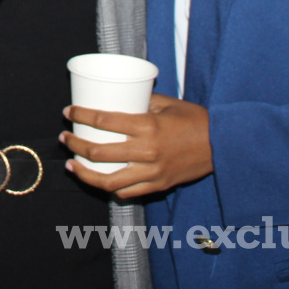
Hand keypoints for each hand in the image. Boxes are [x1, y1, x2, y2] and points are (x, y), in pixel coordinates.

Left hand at [59, 94, 211, 198]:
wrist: (224, 146)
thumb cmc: (195, 120)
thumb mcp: (167, 104)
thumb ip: (142, 101)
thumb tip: (117, 96)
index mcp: (147, 126)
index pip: (103, 121)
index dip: (81, 115)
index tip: (68, 111)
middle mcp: (147, 151)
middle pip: (98, 152)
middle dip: (74, 144)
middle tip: (64, 138)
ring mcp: (152, 173)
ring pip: (108, 181)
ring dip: (84, 172)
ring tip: (72, 164)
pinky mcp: (158, 186)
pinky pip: (127, 192)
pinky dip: (110, 188)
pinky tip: (99, 180)